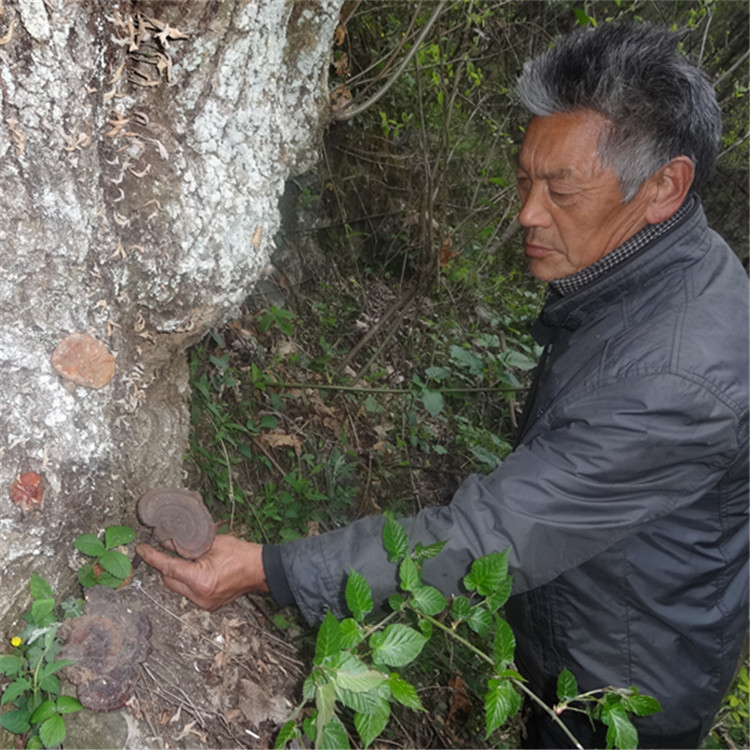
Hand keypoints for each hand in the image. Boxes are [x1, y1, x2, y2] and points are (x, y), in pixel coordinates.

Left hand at [135, 534, 268, 610]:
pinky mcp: (207, 605)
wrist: (260, 569)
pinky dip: (187, 581)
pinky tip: (195, 570)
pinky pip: (188, 592)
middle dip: (165, 565)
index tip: (142, 549)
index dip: (152, 557)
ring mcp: (203, 603)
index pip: (167, 567)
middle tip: (165, 549)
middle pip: (168, 580)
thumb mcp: (211, 543)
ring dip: (177, 574)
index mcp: (199, 580)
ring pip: (177, 587)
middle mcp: (198, 595)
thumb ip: (187, 544)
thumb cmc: (241, 554)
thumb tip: (167, 541)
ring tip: (185, 559)